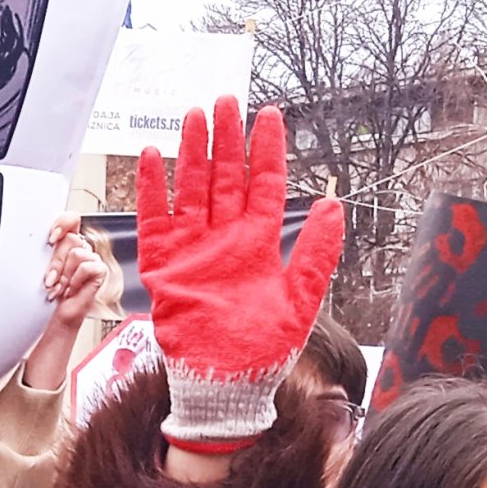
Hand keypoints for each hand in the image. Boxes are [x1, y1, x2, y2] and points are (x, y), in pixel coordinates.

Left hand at [20, 219, 105, 390]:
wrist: (52, 319)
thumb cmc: (45, 296)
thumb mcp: (38, 268)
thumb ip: (41, 250)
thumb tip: (27, 236)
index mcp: (66, 244)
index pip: (72, 219)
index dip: (63, 223)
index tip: (49, 238)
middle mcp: (80, 250)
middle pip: (71, 239)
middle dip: (56, 262)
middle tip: (50, 279)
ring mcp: (90, 261)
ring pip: (78, 252)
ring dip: (64, 274)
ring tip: (60, 287)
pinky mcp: (98, 272)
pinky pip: (88, 266)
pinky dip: (76, 280)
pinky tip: (71, 289)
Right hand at [137, 98, 344, 454]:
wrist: (223, 386)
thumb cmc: (262, 352)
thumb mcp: (301, 301)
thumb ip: (315, 252)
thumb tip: (333, 204)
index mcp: (258, 245)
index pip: (264, 185)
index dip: (267, 151)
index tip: (270, 115)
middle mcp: (225, 240)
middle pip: (225, 178)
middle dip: (226, 139)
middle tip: (226, 101)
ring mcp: (192, 251)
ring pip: (192, 189)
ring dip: (193, 154)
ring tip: (195, 117)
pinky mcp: (163, 267)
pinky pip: (155, 221)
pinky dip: (153, 190)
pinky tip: (153, 158)